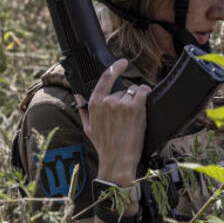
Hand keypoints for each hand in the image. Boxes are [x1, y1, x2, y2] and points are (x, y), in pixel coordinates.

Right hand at [76, 59, 151, 184]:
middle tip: (126, 116)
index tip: (122, 62)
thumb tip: (77, 95)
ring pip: (133, 91)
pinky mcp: (135, 108)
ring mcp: (121, 103)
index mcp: (94, 103)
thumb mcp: (88, 127)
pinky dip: (146, 95)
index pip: (105, 78)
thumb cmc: (103, 146)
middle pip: (122, 89)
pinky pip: (143, 92)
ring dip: (136, 99)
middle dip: (126, 98)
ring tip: (133, 116)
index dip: (115, 67)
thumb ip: (83, 108)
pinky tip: (143, 105)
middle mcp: (107, 101)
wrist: (118, 160)